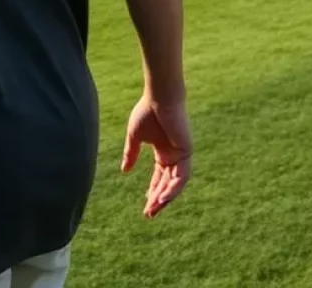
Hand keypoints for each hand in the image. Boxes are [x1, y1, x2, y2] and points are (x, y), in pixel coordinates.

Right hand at [121, 96, 192, 217]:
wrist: (159, 96)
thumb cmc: (147, 111)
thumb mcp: (135, 137)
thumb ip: (131, 153)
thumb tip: (124, 170)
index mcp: (163, 151)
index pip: (159, 176)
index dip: (153, 191)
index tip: (146, 205)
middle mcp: (174, 155)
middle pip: (168, 183)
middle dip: (158, 199)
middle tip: (149, 214)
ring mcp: (181, 154)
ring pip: (175, 183)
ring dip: (166, 197)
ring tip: (154, 209)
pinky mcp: (186, 151)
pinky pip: (181, 176)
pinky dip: (172, 188)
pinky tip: (162, 197)